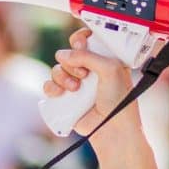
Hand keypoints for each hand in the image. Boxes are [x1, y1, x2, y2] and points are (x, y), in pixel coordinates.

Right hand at [42, 28, 158, 168]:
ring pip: (57, 68)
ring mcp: (76, 83)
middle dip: (72, 61)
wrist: (112, 128)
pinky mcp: (65, 98)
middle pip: (68, 53)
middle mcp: (89, 69)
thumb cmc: (118, 100)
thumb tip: (64, 54)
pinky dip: (51, 87)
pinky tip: (61, 93)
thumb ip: (88, 55)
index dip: (80, 39)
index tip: (80, 44)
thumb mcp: (110, 69)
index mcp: (104, 59)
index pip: (87, 40)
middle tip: (84, 73)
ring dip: (63, 75)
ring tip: (76, 87)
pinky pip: (49, 86)